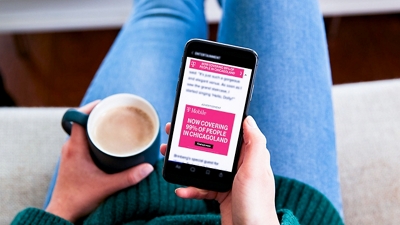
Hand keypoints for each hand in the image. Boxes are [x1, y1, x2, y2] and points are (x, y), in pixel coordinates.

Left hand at [45, 101, 153, 222]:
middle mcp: (70, 147)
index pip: (78, 118)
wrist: (63, 212)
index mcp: (75, 148)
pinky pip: (82, 141)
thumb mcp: (106, 187)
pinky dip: (93, 137)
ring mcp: (70, 154)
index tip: (105, 103)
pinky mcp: (73, 160)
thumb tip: (148, 168)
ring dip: (95, 126)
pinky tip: (106, 142)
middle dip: (98, 115)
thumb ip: (128, 177)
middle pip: (82, 122)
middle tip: (115, 113)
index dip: (90, 108)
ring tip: (113, 124)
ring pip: (82, 132)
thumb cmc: (78, 199)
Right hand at [160, 116, 278, 224]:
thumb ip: (254, 143)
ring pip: (204, 166)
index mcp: (249, 156)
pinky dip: (190, 188)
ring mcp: (229, 180)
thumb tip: (248, 119)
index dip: (215, 124)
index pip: (231, 134)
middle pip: (213, 148)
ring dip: (187, 162)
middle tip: (175, 133)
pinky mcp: (221, 194)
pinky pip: (202, 187)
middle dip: (193, 141)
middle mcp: (240, 166)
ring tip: (170, 156)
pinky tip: (181, 189)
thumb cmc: (256, 204)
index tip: (199, 116)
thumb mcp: (255, 170)